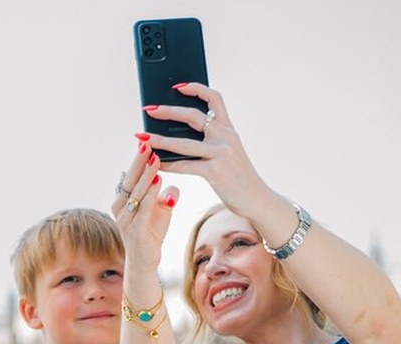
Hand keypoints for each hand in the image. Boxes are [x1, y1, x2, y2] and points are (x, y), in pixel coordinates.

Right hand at [111, 142, 178, 272]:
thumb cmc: (151, 234)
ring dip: (146, 174)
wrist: (145, 263)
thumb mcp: (160, 212)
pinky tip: (158, 181)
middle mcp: (120, 207)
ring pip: (136, 192)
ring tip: (155, 157)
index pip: (131, 175)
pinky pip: (143, 208)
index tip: (147, 141)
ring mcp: (126, 219)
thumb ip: (165, 197)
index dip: (138, 159)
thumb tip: (174, 187)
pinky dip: (150, 194)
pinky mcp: (135, 231)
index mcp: (123, 200)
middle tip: (148, 142)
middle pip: (130, 179)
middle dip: (139, 160)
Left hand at [140, 83, 268, 217]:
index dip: (196, 88)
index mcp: (229, 130)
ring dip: (159, 139)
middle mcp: (226, 137)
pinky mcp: (215, 172)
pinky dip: (167, 164)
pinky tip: (155, 164)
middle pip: (193, 116)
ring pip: (183, 142)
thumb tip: (182, 133)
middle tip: (149, 109)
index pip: (214, 98)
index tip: (178, 86)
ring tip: (143, 136)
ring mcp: (221, 153)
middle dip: (167, 111)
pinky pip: (184, 165)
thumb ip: (212, 141)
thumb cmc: (239, 178)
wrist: (258, 200)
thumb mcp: (230, 153)